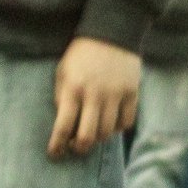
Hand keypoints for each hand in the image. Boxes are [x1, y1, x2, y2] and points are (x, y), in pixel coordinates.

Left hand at [49, 37, 141, 157]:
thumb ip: (62, 97)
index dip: (57, 145)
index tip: (54, 154)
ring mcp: (115, 95)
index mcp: (73, 89)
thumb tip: (66, 123)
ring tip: (93, 133)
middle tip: (76, 147)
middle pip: (87, 136)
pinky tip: (111, 124)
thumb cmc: (82, 55)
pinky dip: (118, 128)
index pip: (62, 126)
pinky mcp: (132, 93)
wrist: (112, 34)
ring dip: (98, 138)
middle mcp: (94, 95)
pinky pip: (126, 122)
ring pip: (107, 132)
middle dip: (79, 148)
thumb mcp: (62, 72)